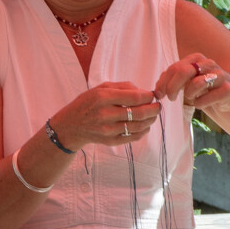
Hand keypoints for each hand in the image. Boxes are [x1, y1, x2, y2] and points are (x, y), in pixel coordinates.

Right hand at [48, 82, 162, 149]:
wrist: (71, 126)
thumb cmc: (88, 103)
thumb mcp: (100, 88)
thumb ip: (123, 87)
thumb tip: (144, 92)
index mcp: (103, 97)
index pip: (134, 97)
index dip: (148, 97)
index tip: (153, 95)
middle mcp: (105, 114)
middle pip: (139, 113)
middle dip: (154, 109)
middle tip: (158, 106)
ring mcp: (107, 130)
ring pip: (138, 126)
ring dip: (150, 121)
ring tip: (153, 116)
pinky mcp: (110, 141)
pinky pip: (132, 137)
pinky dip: (143, 132)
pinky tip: (145, 126)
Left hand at [155, 55, 229, 117]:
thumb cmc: (208, 89)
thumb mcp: (190, 82)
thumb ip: (175, 80)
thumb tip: (157, 88)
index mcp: (197, 59)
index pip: (174, 67)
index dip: (163, 82)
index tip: (159, 94)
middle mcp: (208, 64)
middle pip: (183, 71)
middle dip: (172, 87)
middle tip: (170, 98)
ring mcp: (220, 75)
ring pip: (196, 83)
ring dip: (188, 95)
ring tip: (190, 99)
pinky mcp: (228, 89)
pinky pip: (207, 98)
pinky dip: (200, 104)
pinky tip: (200, 104)